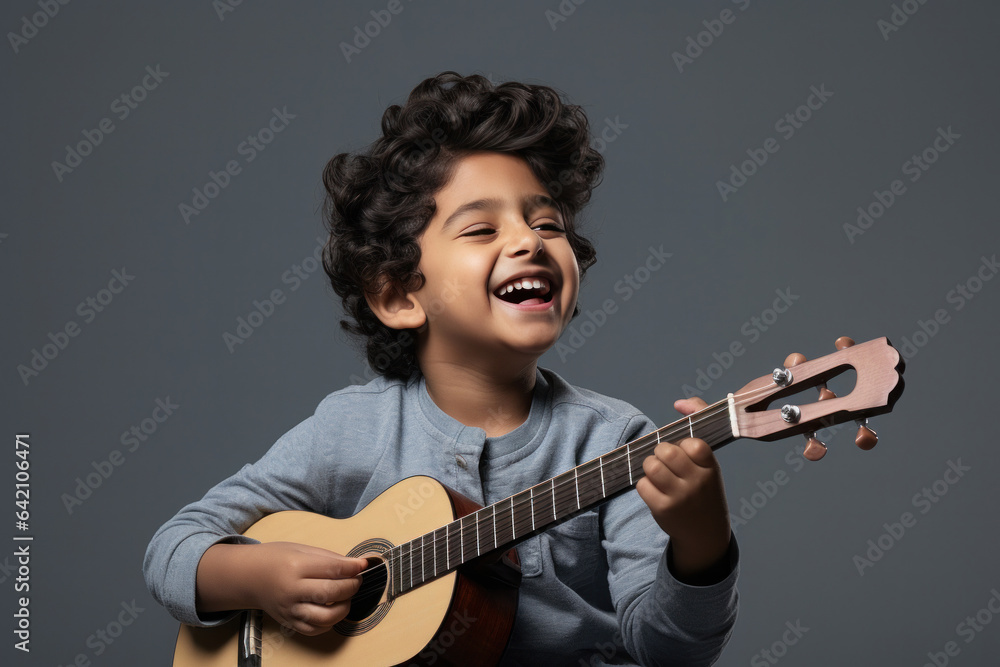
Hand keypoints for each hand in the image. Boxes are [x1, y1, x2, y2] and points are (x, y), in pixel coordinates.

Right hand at [196, 541, 366, 635]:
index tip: (363, 565)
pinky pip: (315, 629)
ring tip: (346, 597)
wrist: (250, 577)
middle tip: (356, 580)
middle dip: (351, 587)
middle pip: (331, 594)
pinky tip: (332, 610)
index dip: (353, 568)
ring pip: (326, 617)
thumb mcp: (302, 549)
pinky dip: (330, 622)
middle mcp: (292, 591)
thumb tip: (357, 565)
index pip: (332, 569)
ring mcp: (290, 610)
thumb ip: (330, 558)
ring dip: (344, 608)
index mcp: (295, 567)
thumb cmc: (276, 559)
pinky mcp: (289, 623)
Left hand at [635, 398, 731, 578]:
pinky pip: (642, 484)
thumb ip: (699, 422)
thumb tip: (679, 402)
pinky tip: (654, 489)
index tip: (684, 454)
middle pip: (665, 452)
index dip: (682, 445)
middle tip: (664, 461)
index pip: (692, 443)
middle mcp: (697, 482)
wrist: (705, 533)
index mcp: (710, 467)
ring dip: (649, 466)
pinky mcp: (662, 509)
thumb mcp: (708, 461)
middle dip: (660, 452)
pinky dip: (644, 484)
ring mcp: (680, 497)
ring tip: (657, 473)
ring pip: (651, 466)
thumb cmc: (704, 489)